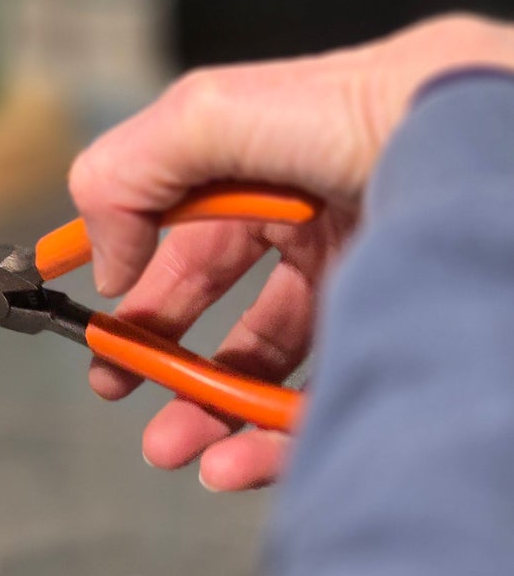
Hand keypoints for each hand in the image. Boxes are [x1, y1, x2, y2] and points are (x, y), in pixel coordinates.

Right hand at [67, 15, 513, 490]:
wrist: (495, 152)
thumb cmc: (374, 112)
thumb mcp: (214, 114)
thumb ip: (129, 173)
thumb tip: (110, 265)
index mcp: (285, 165)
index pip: (197, 234)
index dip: (145, 283)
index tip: (101, 331)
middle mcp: (332, 227)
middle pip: (229, 311)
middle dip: (166, 360)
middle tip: (123, 392)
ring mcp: (373, 289)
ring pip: (277, 371)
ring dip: (210, 416)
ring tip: (173, 450)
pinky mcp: (406, 347)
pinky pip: (330, 411)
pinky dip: (271, 447)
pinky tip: (234, 463)